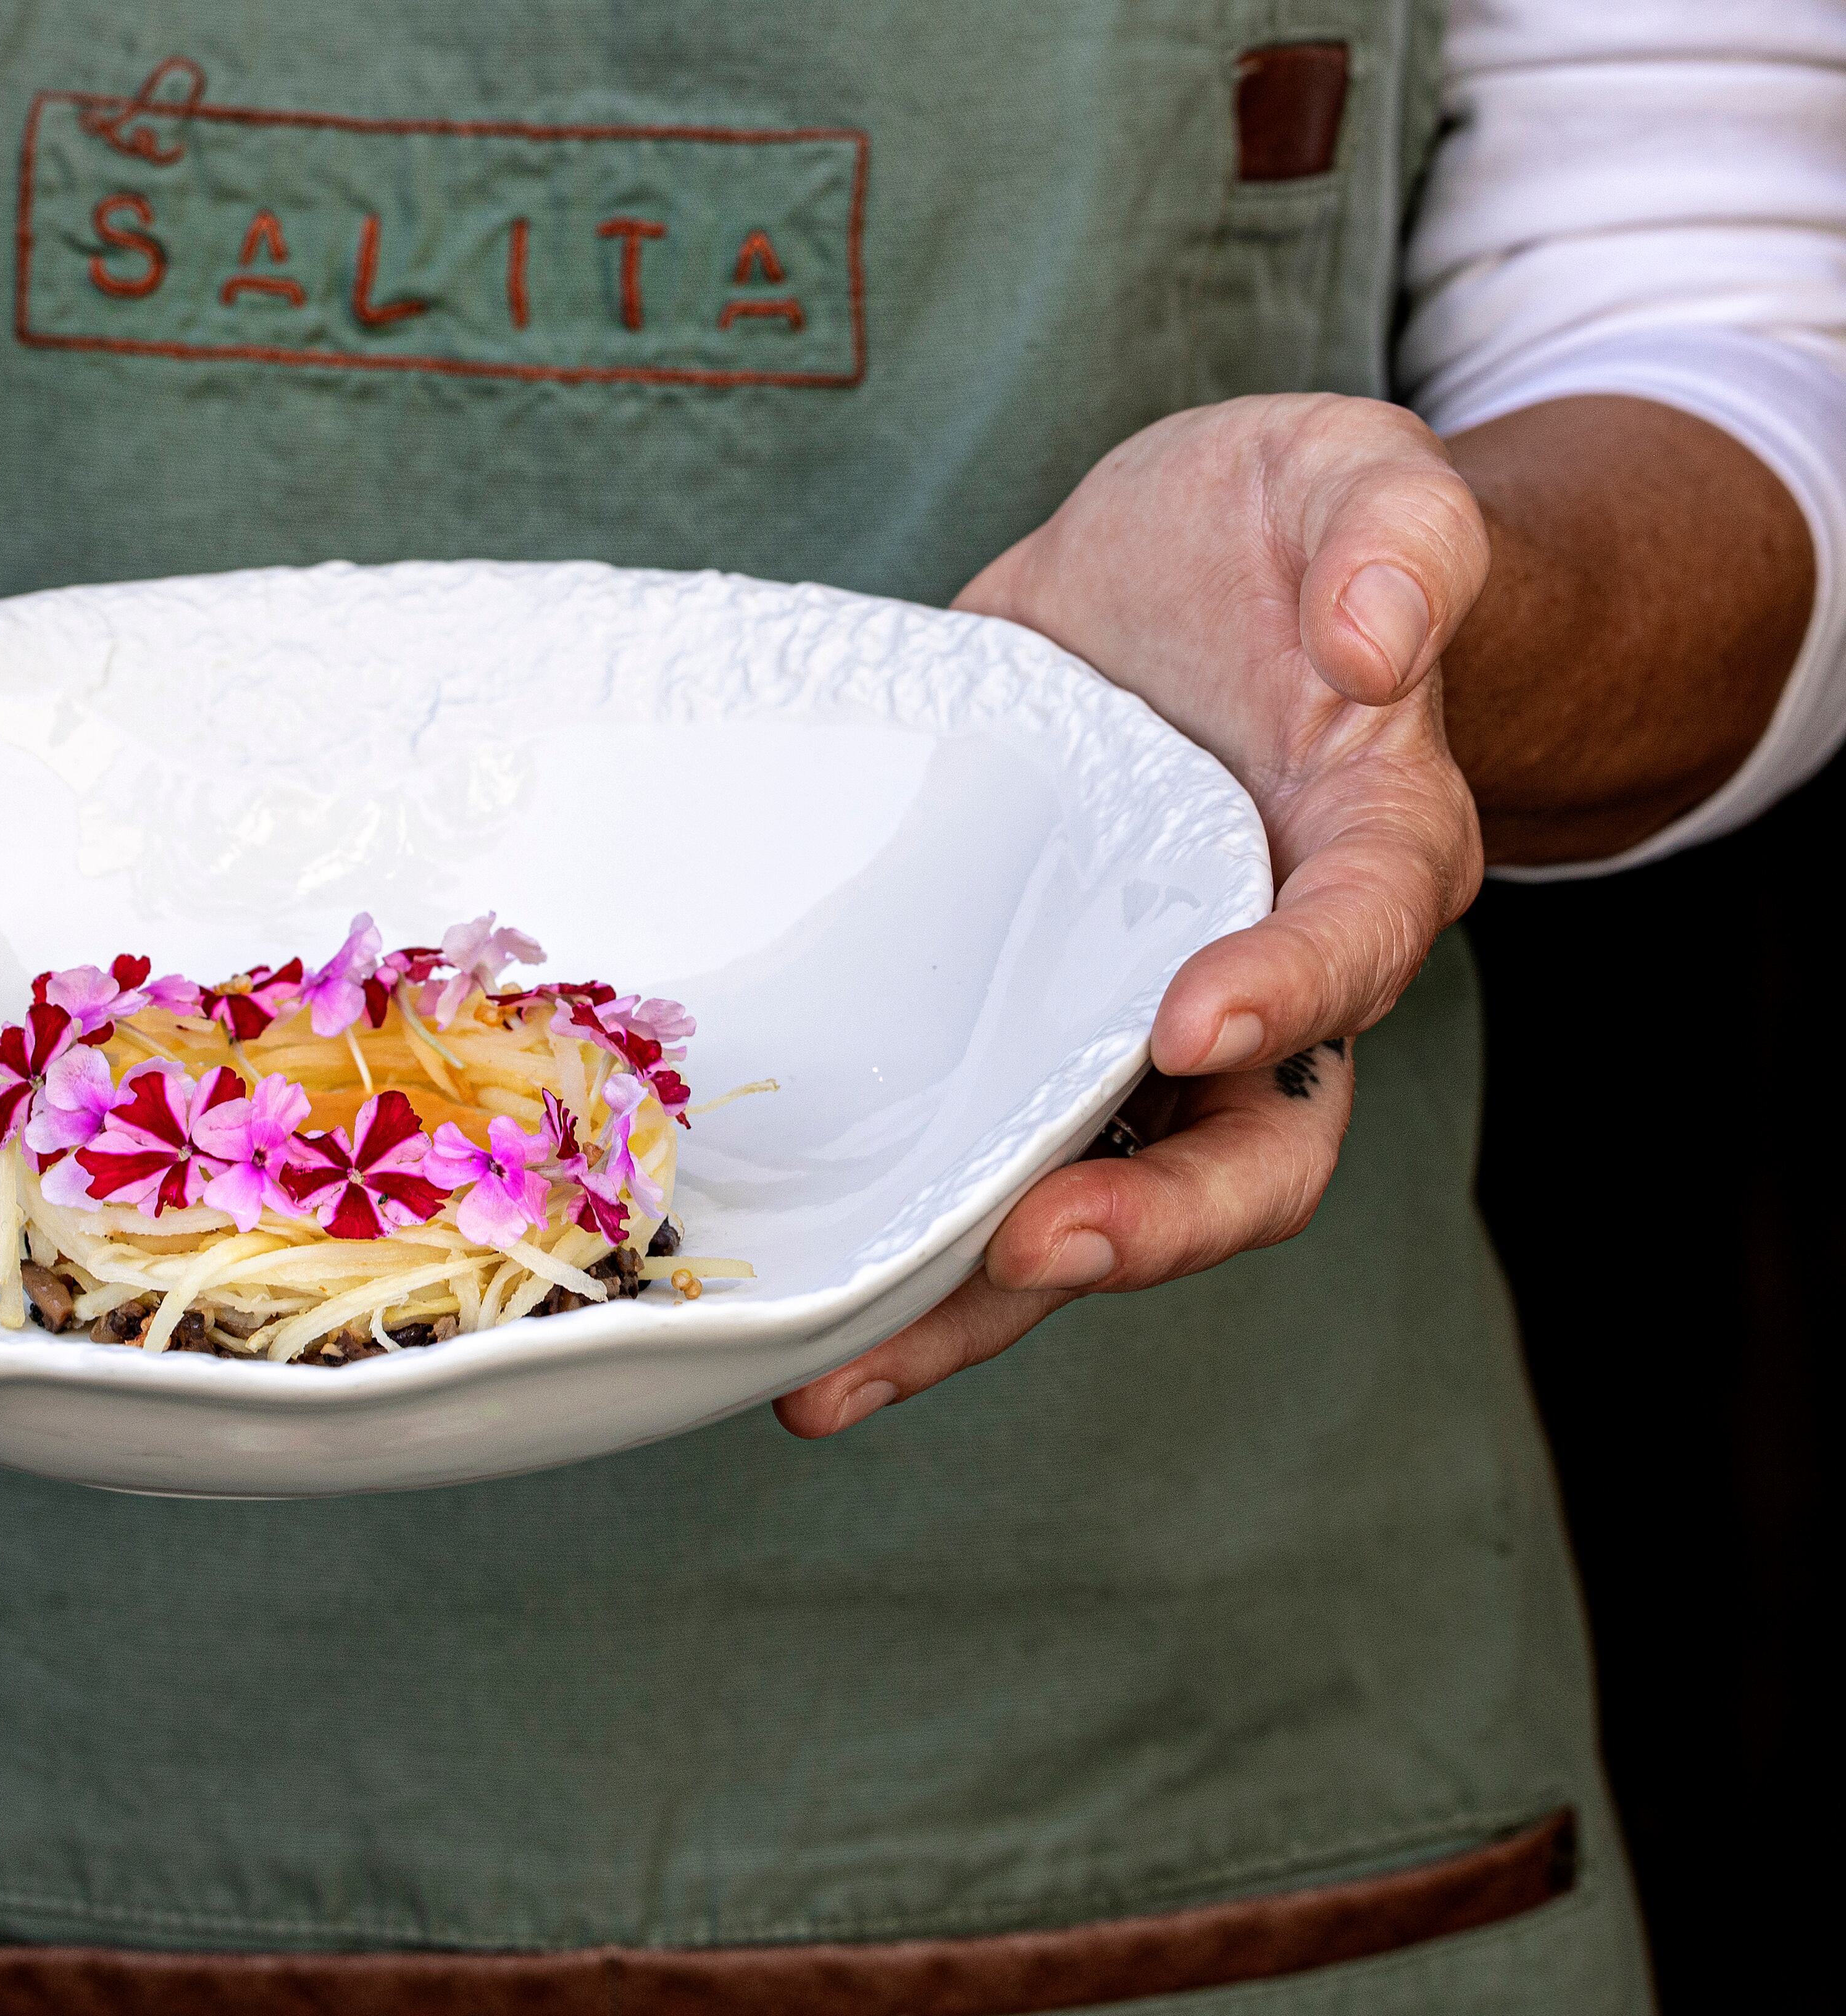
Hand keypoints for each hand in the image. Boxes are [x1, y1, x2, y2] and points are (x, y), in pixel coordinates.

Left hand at [777, 394, 1486, 1438]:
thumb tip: (1376, 644)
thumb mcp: (1353, 476)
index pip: (1356, 943)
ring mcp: (1126, 1013)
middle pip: (1243, 1151)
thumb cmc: (1291, 532)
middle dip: (1147, 1223)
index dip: (1288, 995)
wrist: (1193, 564)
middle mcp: (1258, 975)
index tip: (1193, 1021)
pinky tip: (779, 1304)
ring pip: (1087, 1197)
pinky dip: (894, 1237)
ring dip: (975, 1300)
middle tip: (1027, 1254)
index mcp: (1364, 852)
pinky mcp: (1015, 1015)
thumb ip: (1398, 538)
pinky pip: (969, 1148)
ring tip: (835, 1377)